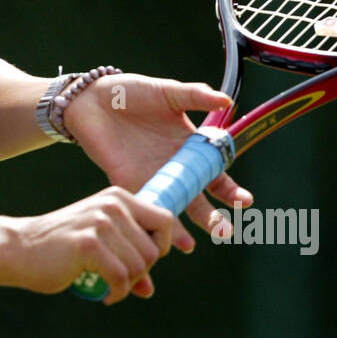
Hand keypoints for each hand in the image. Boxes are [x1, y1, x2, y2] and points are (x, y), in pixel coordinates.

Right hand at [12, 186, 176, 304]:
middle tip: (120, 280)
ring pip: (140, 266)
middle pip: (154, 250)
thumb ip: (126, 259)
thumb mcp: (98, 244)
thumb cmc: (59, 248)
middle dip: (142, 272)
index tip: (143, 263)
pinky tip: (105, 295)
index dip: (161, 247)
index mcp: (118, 198)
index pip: (165, 221)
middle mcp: (112, 205)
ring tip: (110, 287)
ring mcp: (99, 223)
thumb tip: (149, 289)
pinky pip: (121, 278)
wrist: (19, 249)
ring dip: (128, 285)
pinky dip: (117, 293)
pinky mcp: (88, 244)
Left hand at [62, 73, 252, 253]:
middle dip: (212, 218)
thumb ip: (195, 96)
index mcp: (190, 148)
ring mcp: (153, 178)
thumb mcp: (168, 92)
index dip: (230, 190)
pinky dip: (150, 222)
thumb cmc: (133, 92)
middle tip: (224, 232)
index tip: (243, 201)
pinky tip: (157, 236)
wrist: (93, 99)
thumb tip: (227, 100)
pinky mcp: (128, 183)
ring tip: (189, 245)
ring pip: (172, 209)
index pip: (216, 175)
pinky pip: (143, 206)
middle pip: (198, 199)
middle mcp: (175, 168)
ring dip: (181, 229)